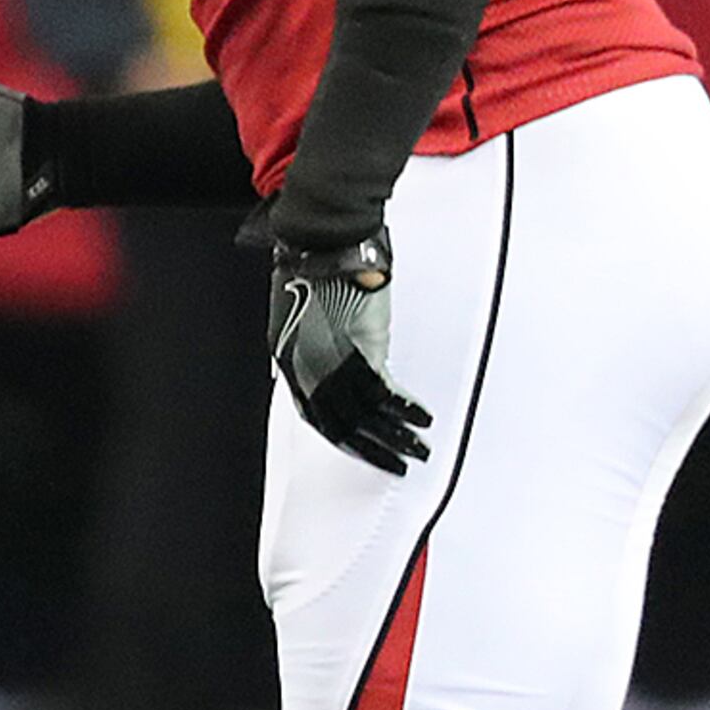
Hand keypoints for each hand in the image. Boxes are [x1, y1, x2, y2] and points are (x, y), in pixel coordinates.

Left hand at [259, 221, 431, 474]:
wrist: (323, 245)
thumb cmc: (312, 271)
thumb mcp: (298, 318)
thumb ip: (310, 349)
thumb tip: (327, 373)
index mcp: (288, 360)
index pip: (313, 415)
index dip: (340, 437)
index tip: (361, 450)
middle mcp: (305, 368)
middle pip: (339, 423)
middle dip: (371, 449)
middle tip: (396, 465)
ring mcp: (332, 362)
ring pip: (365, 415)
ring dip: (395, 437)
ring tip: (419, 449)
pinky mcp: (359, 349)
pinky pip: (383, 392)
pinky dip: (405, 410)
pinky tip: (421, 419)